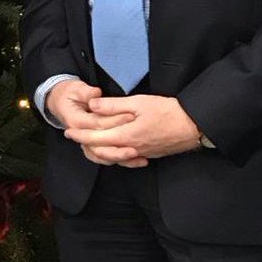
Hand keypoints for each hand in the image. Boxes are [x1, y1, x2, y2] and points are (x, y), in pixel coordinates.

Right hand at [47, 80, 144, 167]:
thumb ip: (86, 92)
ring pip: (104, 156)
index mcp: (76, 121)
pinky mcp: (93, 147)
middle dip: (120, 144)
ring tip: (138, 155)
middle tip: (138, 140)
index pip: (98, 123)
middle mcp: (80, 136)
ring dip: (121, 157)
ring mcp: (87, 143)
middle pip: (101, 145)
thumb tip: (95, 93)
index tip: (131, 116)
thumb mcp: (76, 89)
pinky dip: (120, 161)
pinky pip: (106, 158)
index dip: (115, 120)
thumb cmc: (69, 94)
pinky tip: (136, 160)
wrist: (60, 102)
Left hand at [66, 93, 200, 163]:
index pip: (95, 138)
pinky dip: (116, 155)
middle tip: (75, 137)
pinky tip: (115, 149)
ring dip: (100, 149)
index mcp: (125, 136)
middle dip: (86, 144)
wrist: (193, 126)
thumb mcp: (138, 103)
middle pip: (101, 151)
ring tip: (91, 141)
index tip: (68, 131)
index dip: (80, 135)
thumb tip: (92, 105)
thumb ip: (113, 106)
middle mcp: (130, 149)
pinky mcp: (149, 154)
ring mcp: (140, 153)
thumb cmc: (167, 111)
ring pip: (113, 157)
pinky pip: (127, 159)